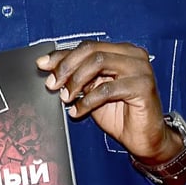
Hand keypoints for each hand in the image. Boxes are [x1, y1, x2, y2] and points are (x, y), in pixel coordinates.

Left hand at [36, 41, 180, 164]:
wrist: (143, 138)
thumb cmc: (118, 113)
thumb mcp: (91, 90)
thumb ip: (77, 75)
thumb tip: (48, 66)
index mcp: (121, 51)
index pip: (87, 46)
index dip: (62, 56)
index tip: (42, 65)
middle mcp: (133, 55)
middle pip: (91, 50)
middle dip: (66, 67)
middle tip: (53, 85)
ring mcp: (140, 69)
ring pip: (98, 62)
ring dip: (76, 81)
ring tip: (66, 98)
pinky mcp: (143, 86)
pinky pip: (106, 89)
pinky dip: (87, 100)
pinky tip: (78, 110)